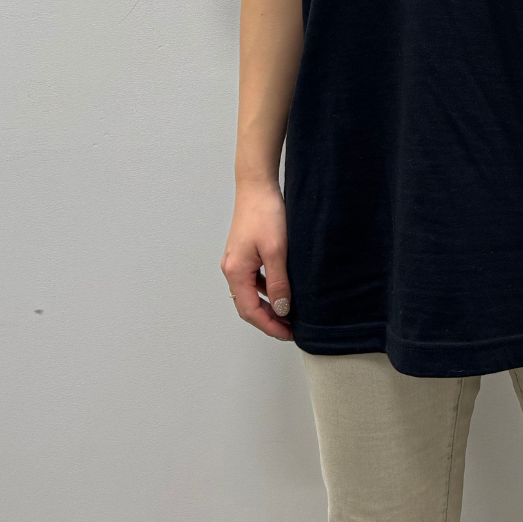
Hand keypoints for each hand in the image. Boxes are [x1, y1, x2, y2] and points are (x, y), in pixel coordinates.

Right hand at [220, 182, 293, 340]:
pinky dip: (266, 290)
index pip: (250, 311)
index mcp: (236, 272)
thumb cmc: (265, 214)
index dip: (270, 326)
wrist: (257, 187)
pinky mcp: (243, 253)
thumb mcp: (277, 251)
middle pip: (247, 306)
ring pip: (250, 293)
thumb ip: (278, 282)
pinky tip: (281, 289)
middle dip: (268, 320)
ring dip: (268, 306)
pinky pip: (252, 280)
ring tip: (289, 313)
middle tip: (291, 328)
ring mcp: (236, 261)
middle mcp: (231, 269)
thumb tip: (282, 310)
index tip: (289, 334)